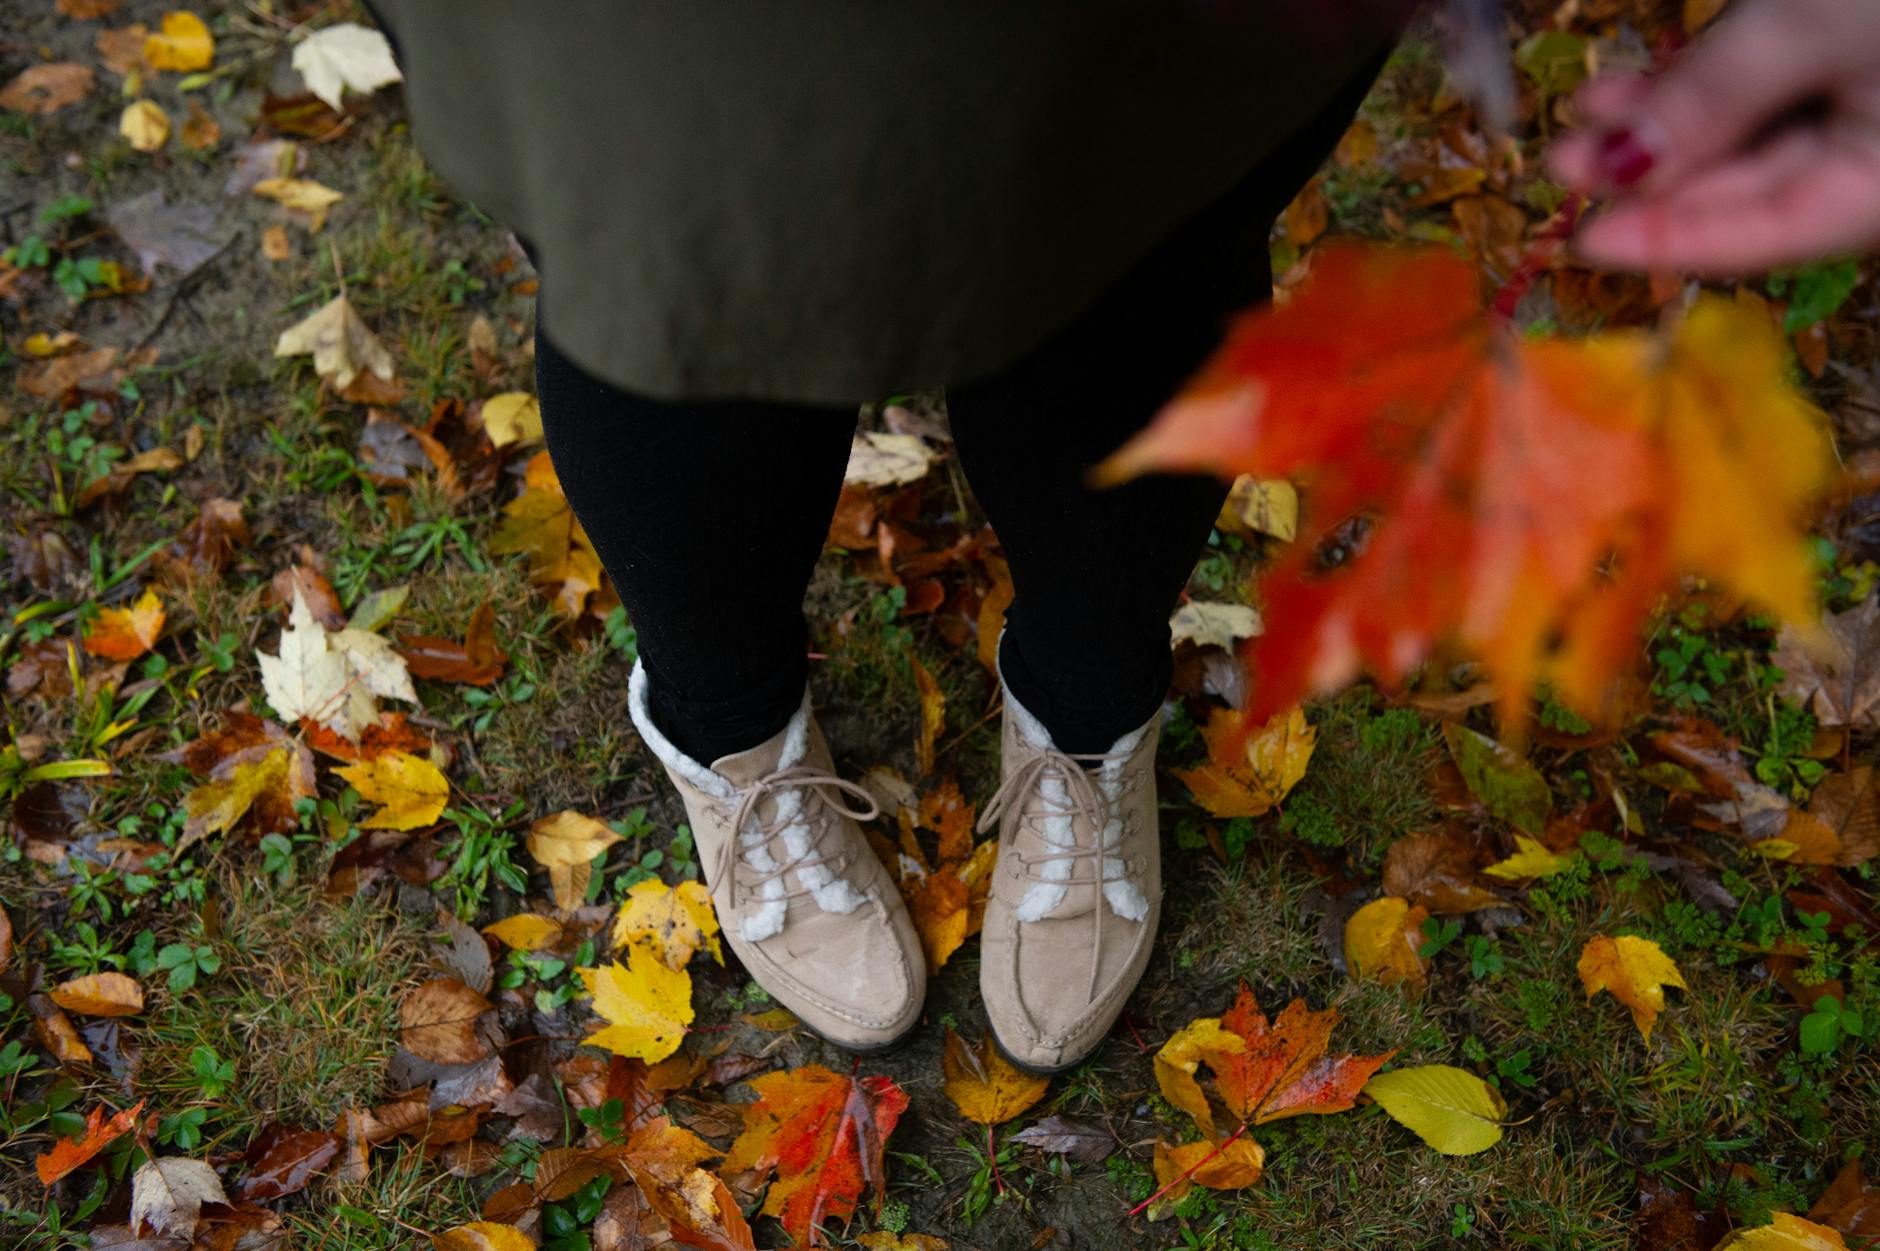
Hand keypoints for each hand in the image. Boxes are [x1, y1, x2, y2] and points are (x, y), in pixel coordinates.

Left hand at [1548, 0, 1879, 273]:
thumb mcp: (1812, 26)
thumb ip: (1716, 100)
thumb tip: (1622, 171)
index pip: (1776, 234)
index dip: (1673, 244)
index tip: (1585, 244)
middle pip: (1760, 185)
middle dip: (1655, 177)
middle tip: (1562, 167)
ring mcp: (1879, 92)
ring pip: (1762, 130)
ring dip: (1669, 126)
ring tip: (1584, 114)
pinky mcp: (1861, 39)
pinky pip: (1781, 78)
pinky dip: (1709, 83)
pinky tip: (1634, 83)